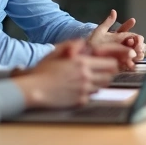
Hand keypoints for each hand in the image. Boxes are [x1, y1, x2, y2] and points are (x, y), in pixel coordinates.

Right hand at [13, 40, 131, 108]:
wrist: (34, 89)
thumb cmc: (43, 70)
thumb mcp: (56, 51)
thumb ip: (73, 44)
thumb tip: (84, 43)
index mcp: (83, 63)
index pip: (110, 64)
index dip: (110, 64)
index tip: (105, 64)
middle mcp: (87, 77)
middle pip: (109, 77)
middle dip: (106, 74)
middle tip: (98, 73)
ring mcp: (84, 90)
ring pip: (101, 87)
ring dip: (97, 84)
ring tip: (86, 81)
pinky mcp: (80, 101)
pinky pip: (91, 97)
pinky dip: (87, 93)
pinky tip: (78, 90)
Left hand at [89, 10, 145, 60]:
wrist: (85, 55)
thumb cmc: (91, 43)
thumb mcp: (99, 31)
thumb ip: (108, 22)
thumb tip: (114, 11)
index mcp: (121, 38)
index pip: (134, 35)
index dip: (136, 36)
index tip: (133, 39)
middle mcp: (124, 46)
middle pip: (138, 45)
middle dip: (140, 44)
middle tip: (137, 45)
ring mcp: (123, 55)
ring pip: (137, 54)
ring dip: (139, 53)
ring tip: (136, 52)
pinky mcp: (120, 64)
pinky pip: (130, 64)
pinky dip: (132, 63)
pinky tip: (130, 63)